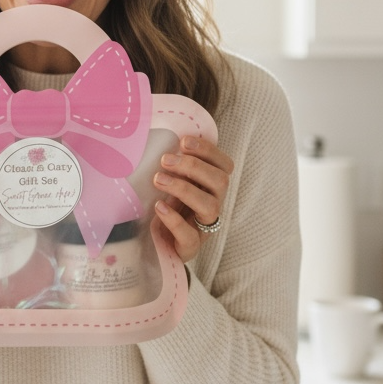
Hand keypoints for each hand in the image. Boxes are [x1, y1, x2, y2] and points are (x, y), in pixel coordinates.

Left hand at [152, 135, 233, 262]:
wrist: (158, 245)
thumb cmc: (168, 205)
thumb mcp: (172, 182)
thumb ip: (173, 164)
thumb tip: (158, 136)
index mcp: (212, 186)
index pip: (225, 165)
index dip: (208, 151)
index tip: (184, 142)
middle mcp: (214, 203)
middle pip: (220, 181)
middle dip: (193, 167)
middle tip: (166, 160)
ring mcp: (204, 227)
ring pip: (209, 207)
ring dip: (184, 189)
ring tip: (158, 179)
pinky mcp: (190, 247)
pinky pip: (190, 236)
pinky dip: (174, 220)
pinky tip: (158, 207)